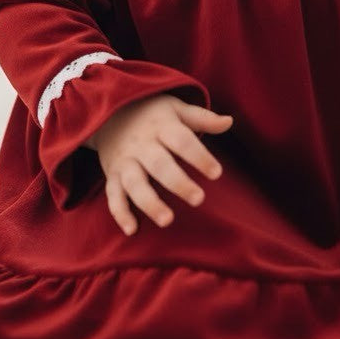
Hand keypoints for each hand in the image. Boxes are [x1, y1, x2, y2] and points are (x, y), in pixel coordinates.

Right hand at [88, 94, 233, 235]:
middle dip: (178, 183)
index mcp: (161, 126)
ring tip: (167, 220)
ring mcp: (125, 161)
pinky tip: (132, 230)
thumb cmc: (152, 114)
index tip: (217, 173)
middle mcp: (142, 144)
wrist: (110, 112)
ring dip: (150, 203)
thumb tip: (229, 121)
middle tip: (198, 199)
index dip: (199, 156)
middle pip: (159, 164)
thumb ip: (202, 117)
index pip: (182, 141)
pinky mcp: (112, 174)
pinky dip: (120, 213)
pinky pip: (113, 195)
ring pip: (135, 183)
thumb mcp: (176, 108)